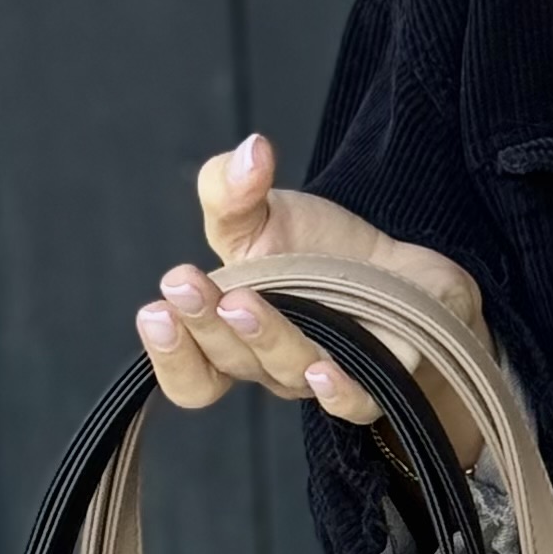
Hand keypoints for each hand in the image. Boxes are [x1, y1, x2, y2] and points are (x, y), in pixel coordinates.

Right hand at [134, 132, 488, 456]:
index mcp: (228, 338)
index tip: (156, 308)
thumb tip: (251, 152)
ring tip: (242, 302)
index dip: (169, 352)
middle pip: (227, 364)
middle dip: (203, 325)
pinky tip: (321, 368)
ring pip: (283, 371)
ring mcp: (317, 376)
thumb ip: (232, 188)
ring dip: (261, 336)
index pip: (190, 372)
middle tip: (185, 286)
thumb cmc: (316, 252)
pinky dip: (336, 389)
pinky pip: (353, 401)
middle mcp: (267, 366)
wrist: (396, 271)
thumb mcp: (260, 213)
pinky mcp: (374, 382)